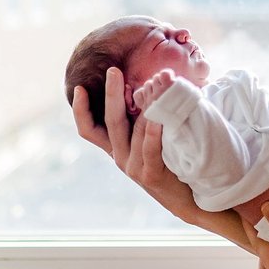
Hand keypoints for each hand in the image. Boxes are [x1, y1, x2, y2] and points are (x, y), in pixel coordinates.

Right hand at [71, 66, 201, 224]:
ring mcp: (133, 167)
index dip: (81, 110)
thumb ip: (146, 116)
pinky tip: (157, 117)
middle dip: (112, 94)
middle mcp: (120, 156)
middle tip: (114, 71)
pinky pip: (149, 148)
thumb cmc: (173, 160)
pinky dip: (152, 131)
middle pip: (111, 121)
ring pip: (135, 130)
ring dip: (146, 104)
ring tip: (155, 82)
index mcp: (117, 147)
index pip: (89, 129)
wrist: (189, 197)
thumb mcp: (153, 137)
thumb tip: (148, 81)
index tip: (79, 87)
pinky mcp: (150, 175)